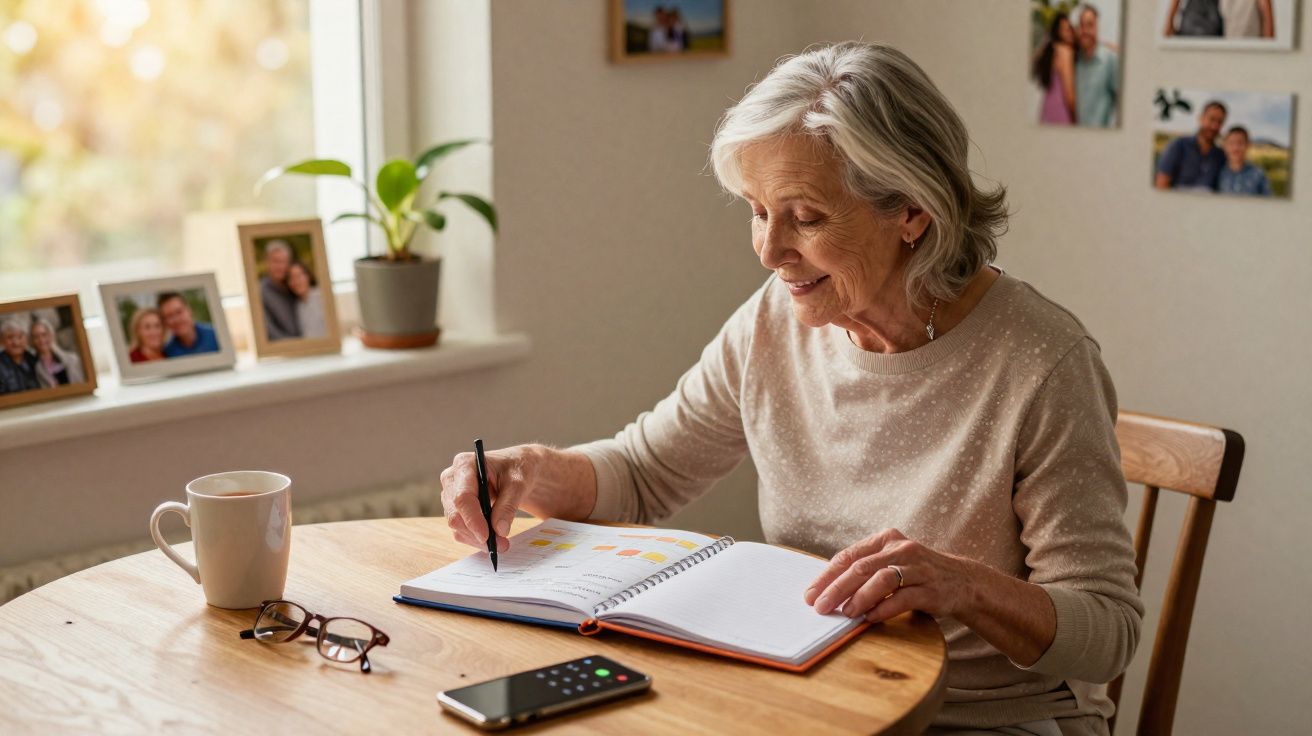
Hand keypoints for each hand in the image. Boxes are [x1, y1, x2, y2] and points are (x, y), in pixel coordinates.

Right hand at [439, 445, 596, 550]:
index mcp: (464, 464)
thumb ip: (508, 505)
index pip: (462, 497)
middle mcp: (452, 479)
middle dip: (477, 533)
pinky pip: (460, 529)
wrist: (516, 470)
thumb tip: (499, 530)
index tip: (487, 537)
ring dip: (477, 539)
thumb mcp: (519, 483)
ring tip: (501, 544)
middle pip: (456, 514)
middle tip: (501, 545)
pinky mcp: (455, 509)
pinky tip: (492, 540)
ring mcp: (450, 495)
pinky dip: (475, 538)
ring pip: (457, 525)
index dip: (473, 519)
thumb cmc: (517, 469)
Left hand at [803, 528, 981, 622]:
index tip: (809, 594)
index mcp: (885, 539)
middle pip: (861, 567)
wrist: (962, 582)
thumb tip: (826, 590)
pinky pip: (903, 598)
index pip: (849, 556)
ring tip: (845, 612)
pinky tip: (869, 619)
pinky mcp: (931, 588)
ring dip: (860, 597)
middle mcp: (901, 549)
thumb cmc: (916, 574)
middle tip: (819, 606)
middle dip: (836, 588)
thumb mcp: (890, 563)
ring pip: (882, 579)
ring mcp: (918, 568)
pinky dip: (883, 608)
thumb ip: (865, 570)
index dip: (827, 576)